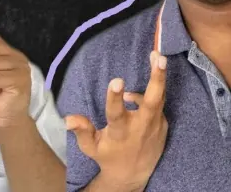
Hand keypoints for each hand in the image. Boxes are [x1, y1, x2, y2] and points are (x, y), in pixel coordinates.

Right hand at [63, 49, 171, 180]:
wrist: (134, 174)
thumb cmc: (108, 156)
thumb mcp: (91, 147)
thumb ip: (82, 131)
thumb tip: (68, 119)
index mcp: (120, 131)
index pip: (117, 113)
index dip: (116, 97)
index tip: (117, 80)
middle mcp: (140, 127)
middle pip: (152, 101)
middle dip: (156, 79)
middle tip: (158, 58)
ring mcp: (154, 125)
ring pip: (160, 98)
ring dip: (160, 77)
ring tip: (157, 57)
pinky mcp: (163, 125)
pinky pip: (158, 104)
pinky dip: (151, 94)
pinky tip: (136, 95)